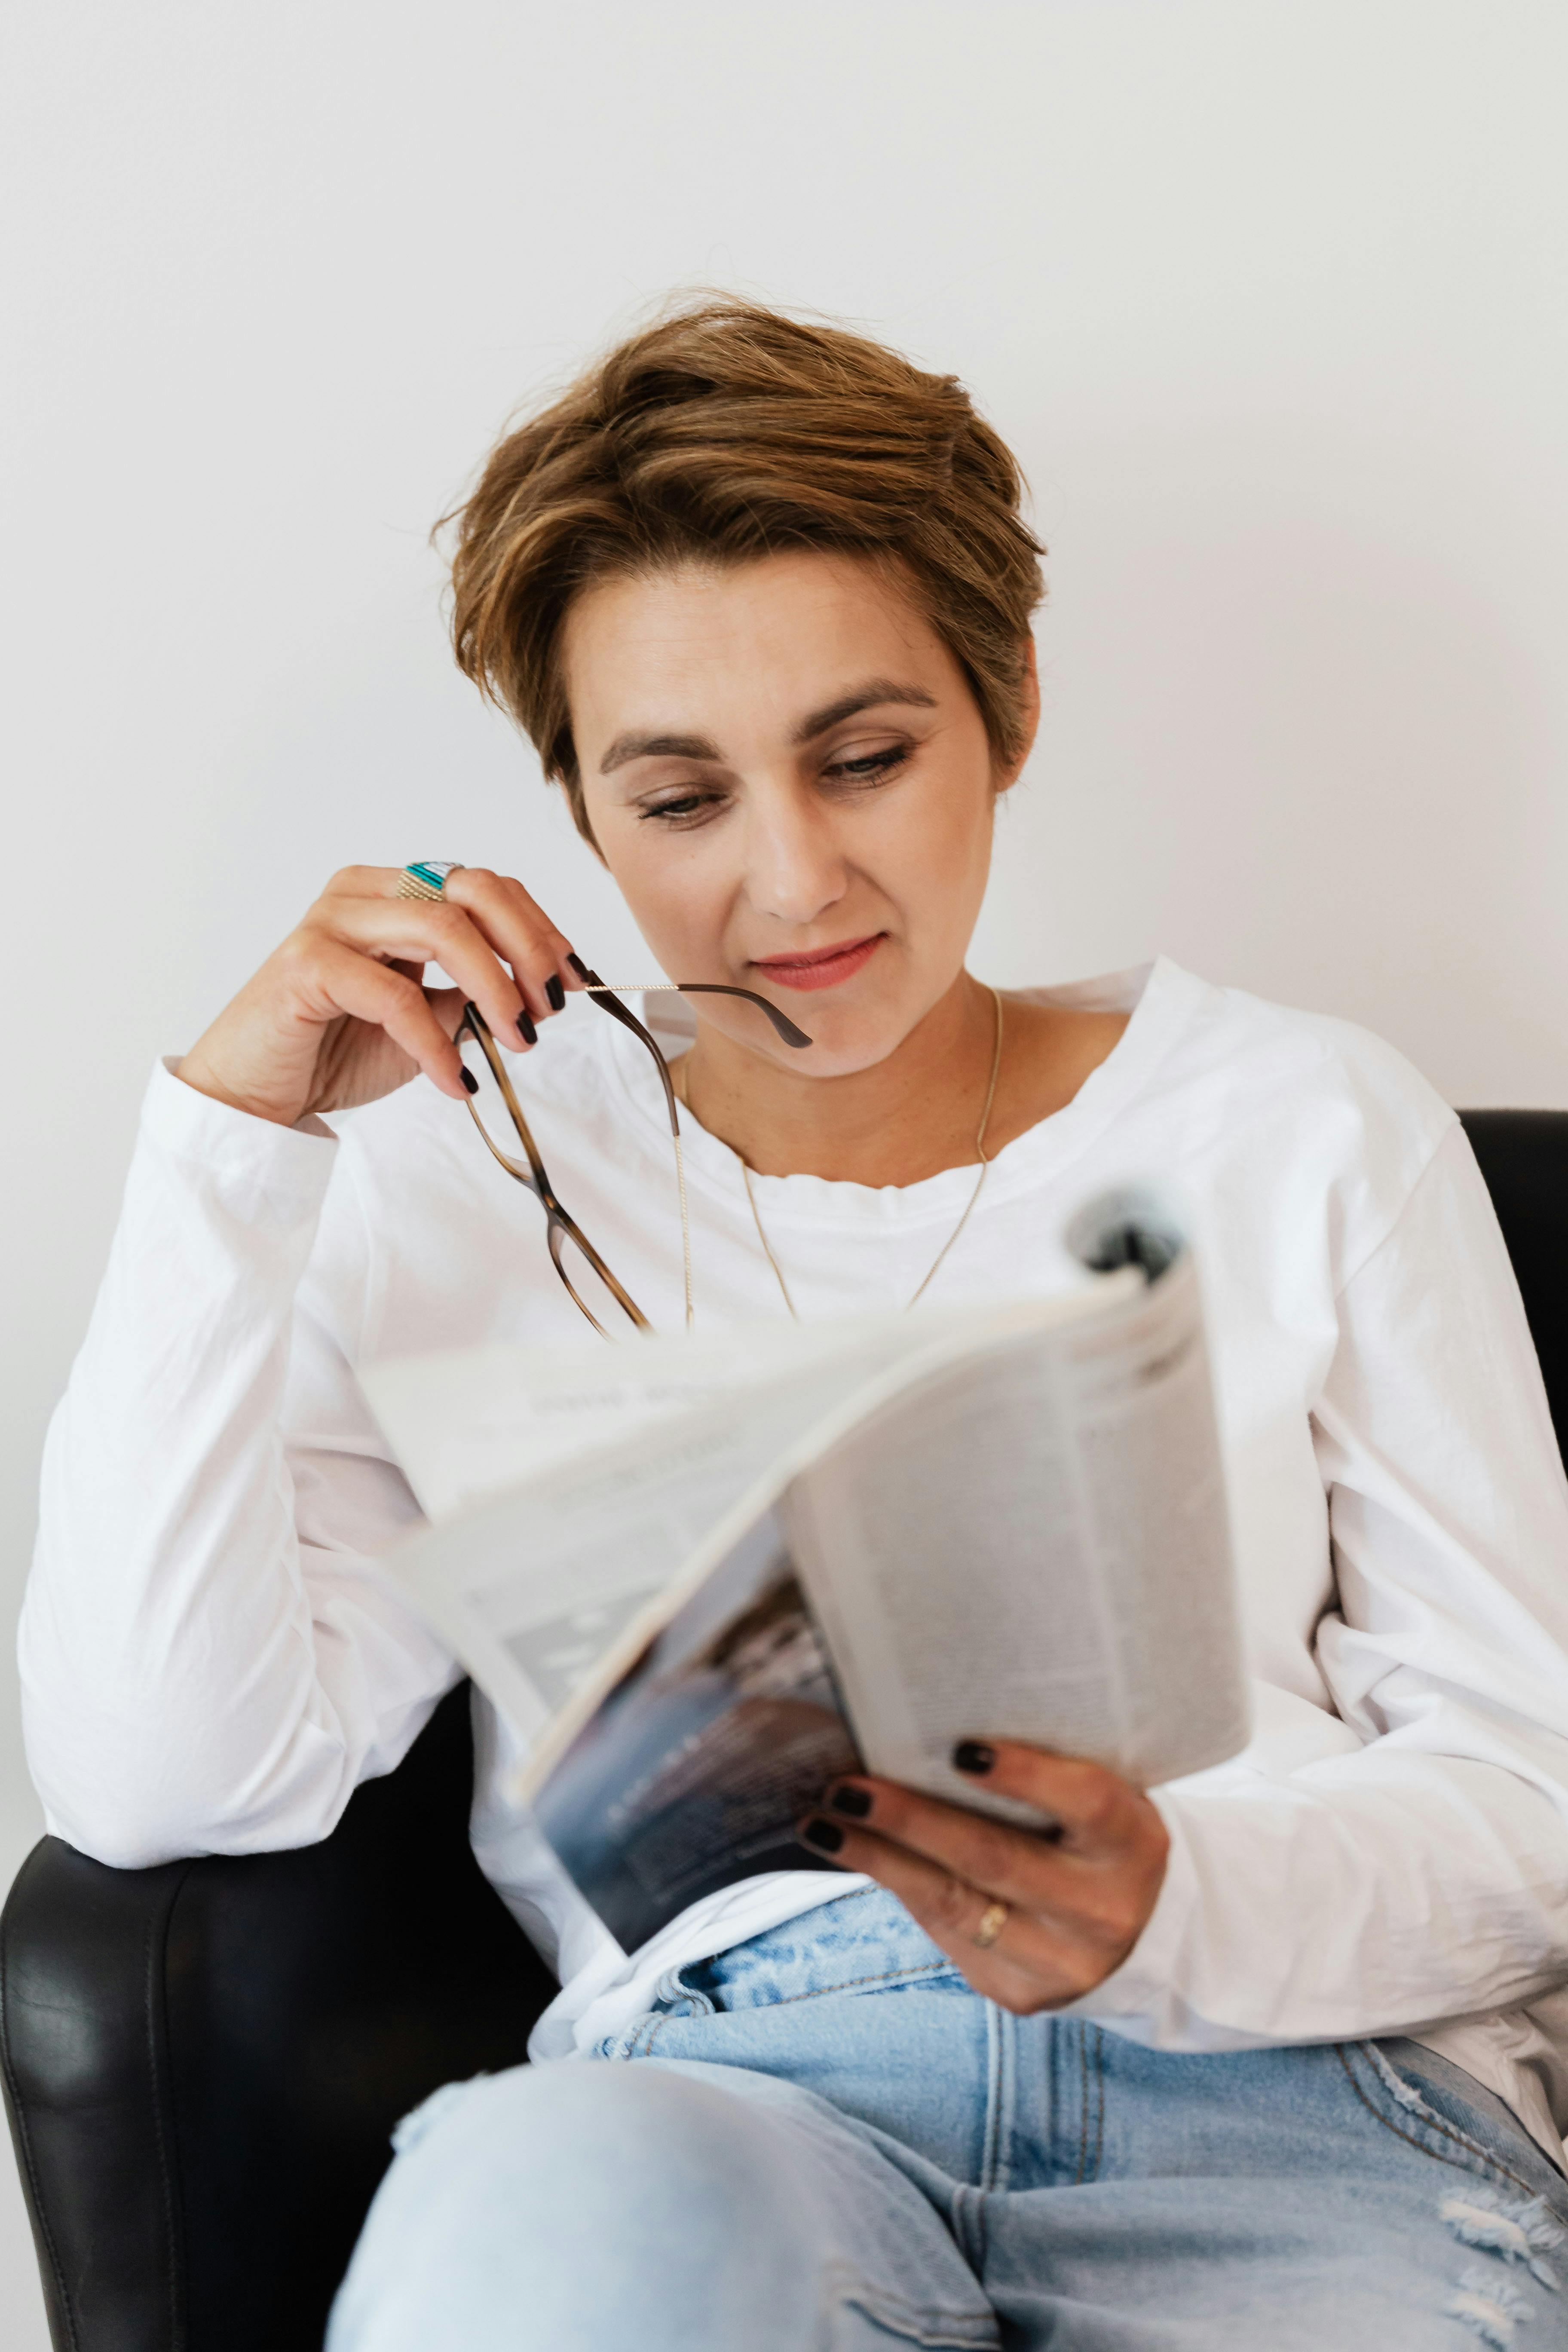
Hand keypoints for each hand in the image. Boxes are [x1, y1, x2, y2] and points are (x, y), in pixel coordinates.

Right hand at [178, 866, 581, 1127]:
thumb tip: (542, 990)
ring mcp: (331, 921)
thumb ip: (470, 993)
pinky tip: (454, 1079)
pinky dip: (435, 1041)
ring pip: (441, 928)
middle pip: (472, 890)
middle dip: (528, 947)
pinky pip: (394, 995)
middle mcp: (362, 891)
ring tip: (515, 1040)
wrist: (257, 1092)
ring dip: (494, 987)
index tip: (574, 980)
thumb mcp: (426, 1018)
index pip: (485, 886)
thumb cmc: (335, 1051)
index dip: (540, 929)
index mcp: (393, 892)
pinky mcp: (306, 965)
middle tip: (549, 1007)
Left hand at [796, 1742, 1168, 2013]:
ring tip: (820, 1824)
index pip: (1085, 1802)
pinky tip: (860, 1858)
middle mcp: (1103, 1910)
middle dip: (910, 1820)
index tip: (962, 1746)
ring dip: (877, 1861)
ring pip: (954, 1905)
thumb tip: (930, 1726)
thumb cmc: (1096, 1835)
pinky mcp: (1019, 1993)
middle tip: (846, 1786)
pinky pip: (947, 1936)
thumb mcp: (1097, 1798)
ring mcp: (1060, 1962)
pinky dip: (899, 1890)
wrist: (1141, 1932)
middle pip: (996, 1858)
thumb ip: (1044, 1768)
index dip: (1026, 1775)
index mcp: (1132, 1843)